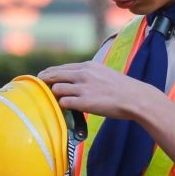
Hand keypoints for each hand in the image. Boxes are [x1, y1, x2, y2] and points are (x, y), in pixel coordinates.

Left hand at [39, 61, 163, 122]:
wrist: (135, 98)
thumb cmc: (123, 88)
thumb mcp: (104, 73)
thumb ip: (90, 74)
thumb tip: (76, 78)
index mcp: (88, 66)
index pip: (61, 68)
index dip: (49, 73)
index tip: (42, 78)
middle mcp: (84, 74)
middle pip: (54, 75)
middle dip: (44, 82)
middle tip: (39, 88)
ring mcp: (83, 88)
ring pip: (56, 89)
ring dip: (54, 96)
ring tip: (56, 102)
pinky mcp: (84, 102)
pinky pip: (63, 102)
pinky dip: (61, 106)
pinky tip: (63, 109)